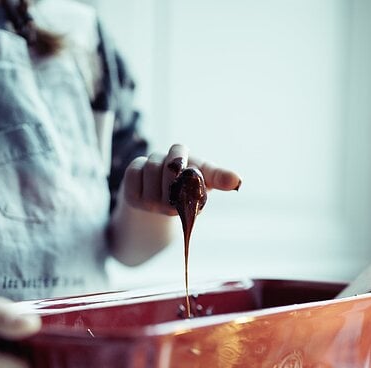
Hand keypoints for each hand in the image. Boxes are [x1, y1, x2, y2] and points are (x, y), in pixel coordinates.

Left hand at [119, 143, 241, 215]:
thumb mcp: (202, 174)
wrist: (155, 194)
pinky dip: (140, 165)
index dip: (220, 179)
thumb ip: (218, 175)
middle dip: (174, 155)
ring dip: (157, 159)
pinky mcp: (132, 198)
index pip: (205, 184)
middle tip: (176, 161)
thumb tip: (238, 181)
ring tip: (161, 169)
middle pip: (172, 166)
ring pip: (152, 165)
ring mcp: (151, 205)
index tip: (235, 180)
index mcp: (195, 203)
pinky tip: (145, 175)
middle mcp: (173, 209)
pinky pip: (135, 169)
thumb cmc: (185, 179)